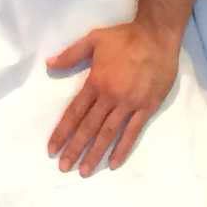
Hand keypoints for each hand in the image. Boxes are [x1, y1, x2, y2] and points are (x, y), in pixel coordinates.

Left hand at [44, 19, 179, 174]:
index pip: (74, 113)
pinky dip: (122, 149)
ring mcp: (129, 104)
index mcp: (96, 82)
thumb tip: (49, 64)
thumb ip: (71, 54)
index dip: (62, 132)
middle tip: (64, 167)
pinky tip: (113, 163)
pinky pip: (132, 132)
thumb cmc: (125, 37)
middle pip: (89, 128)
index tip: (52, 148)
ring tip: (85, 171)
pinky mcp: (146, 108)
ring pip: (108, 134)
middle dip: (75, 149)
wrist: (157, 36)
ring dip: (95, 153)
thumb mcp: (94, 39)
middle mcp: (110, 97)